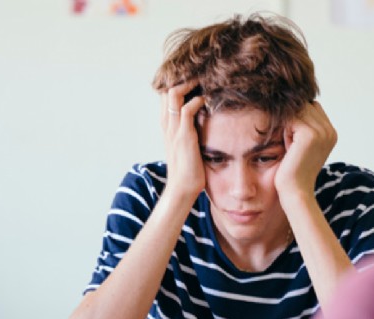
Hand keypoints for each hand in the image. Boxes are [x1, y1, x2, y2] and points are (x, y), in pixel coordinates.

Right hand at [160, 82, 206, 200]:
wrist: (182, 189)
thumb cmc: (188, 169)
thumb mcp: (187, 145)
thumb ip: (190, 131)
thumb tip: (204, 121)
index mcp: (167, 125)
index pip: (165, 95)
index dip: (177, 82)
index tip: (194, 77)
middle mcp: (167, 124)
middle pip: (166, 88)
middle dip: (182, 77)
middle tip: (201, 74)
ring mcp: (173, 129)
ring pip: (174, 94)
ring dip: (190, 84)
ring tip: (204, 80)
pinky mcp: (184, 136)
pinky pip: (187, 110)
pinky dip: (198, 100)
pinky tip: (208, 100)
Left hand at [275, 101, 336, 198]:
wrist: (296, 191)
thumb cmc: (294, 170)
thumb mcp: (302, 146)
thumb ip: (304, 127)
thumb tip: (292, 105)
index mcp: (331, 133)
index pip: (312, 107)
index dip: (299, 118)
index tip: (294, 140)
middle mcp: (330, 131)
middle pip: (305, 106)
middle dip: (293, 120)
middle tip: (291, 144)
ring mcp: (322, 132)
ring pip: (297, 111)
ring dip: (288, 126)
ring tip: (290, 146)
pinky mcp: (310, 135)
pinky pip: (291, 119)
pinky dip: (285, 132)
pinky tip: (288, 148)